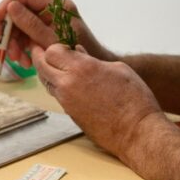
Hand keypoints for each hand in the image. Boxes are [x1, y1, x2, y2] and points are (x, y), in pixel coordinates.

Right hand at [0, 0, 116, 67]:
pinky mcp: (44, 34)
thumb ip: (31, 23)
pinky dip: (22, 48)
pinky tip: (24, 61)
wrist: (92, 73)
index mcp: (56, 4)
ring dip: (14, 43)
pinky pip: (26, 37)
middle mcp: (50, 10)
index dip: (6, 6)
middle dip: (9, 30)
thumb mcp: (51, 39)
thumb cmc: (77, 53)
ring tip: (17, 59)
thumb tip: (11, 6)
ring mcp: (47, 22)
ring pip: (20, 27)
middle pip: (19, 13)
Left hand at [33, 43, 165, 158]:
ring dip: (48, 73)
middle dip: (41, 57)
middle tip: (44, 52)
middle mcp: (68, 84)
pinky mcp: (69, 114)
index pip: (51, 51)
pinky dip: (57, 87)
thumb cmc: (135, 98)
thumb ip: (92, 59)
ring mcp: (66, 101)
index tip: (62, 47)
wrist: (138, 133)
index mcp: (81, 68)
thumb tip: (78, 51)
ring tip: (57, 67)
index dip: (54, 46)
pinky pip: (56, 95)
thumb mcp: (118, 69)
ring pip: (46, 82)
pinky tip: (69, 84)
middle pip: (41, 65)